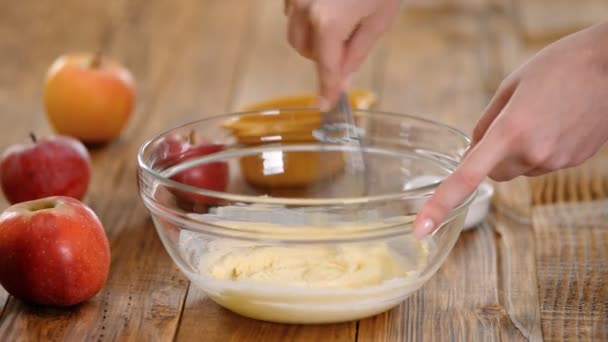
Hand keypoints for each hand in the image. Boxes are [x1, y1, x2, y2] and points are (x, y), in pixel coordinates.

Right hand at [284, 0, 399, 109]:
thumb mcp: (378, 20)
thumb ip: (356, 54)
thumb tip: (342, 83)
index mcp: (328, 22)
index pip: (327, 67)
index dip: (327, 89)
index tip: (325, 105)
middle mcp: (304, 9)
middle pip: (304, 50)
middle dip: (322, 54)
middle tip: (347, 42)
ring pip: (295, 32)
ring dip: (312, 37)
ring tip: (338, 19)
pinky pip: (292, 12)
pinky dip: (305, 17)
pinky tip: (327, 4)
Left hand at [414, 22, 607, 238]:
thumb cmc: (560, 66)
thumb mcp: (511, 85)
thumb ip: (486, 122)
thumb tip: (473, 150)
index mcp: (509, 132)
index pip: (466, 176)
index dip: (440, 204)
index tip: (421, 228)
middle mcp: (532, 153)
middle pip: (496, 173)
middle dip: (494, 156)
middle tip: (512, 121)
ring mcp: (556, 161)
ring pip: (522, 167)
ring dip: (521, 150)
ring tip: (543, 114)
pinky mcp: (574, 162)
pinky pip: (544, 163)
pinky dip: (543, 148)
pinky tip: (559, 121)